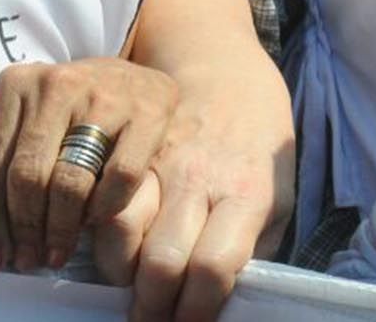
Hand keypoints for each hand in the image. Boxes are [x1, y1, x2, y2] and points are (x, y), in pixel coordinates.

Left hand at [0, 58, 177, 275]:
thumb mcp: (29, 119)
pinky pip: (120, 176)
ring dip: (60, 227)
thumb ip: (7, 159)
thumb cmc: (72, 110)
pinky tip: (95, 221)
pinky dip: (104, 207)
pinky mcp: (148, 111)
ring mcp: (104, 96)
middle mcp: (56, 84)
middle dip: (25, 228)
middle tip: (28, 259)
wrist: (137, 77)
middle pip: (27, 176)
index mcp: (15, 85)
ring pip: (70, 181)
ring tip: (57, 251)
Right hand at [103, 63, 294, 321]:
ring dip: (119, 275)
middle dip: (151, 307)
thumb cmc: (258, 147)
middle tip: (151, 320)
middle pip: (161, 261)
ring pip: (118, 234)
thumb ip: (252, 247)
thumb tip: (224, 300)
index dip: (195, 310)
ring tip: (131, 286)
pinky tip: (109, 251)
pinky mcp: (127, 152)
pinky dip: (97, 237)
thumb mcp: (278, 196)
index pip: (213, 266)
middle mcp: (199, 178)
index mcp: (248, 193)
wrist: (227, 76)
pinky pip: (97, 204)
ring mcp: (158, 163)